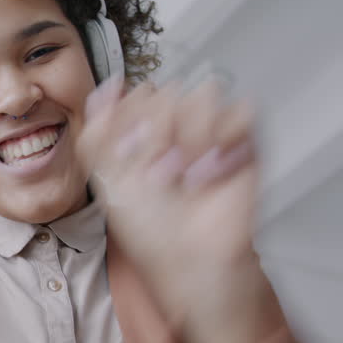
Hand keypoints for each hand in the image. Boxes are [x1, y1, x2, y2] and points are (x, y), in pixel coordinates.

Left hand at [76, 75, 282, 342]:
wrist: (189, 258)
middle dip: (156, 137)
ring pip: (201, 95)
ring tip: (184, 174)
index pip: (136, 92)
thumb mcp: (106, 178)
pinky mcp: (245, 140)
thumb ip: (97, 130)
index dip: (130, 126)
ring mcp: (213, 128)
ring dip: (187, 139)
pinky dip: (221, 142)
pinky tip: (209, 172)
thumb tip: (110, 83)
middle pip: (167, 91)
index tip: (129, 160)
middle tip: (159, 174)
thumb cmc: (150, 226)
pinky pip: (239, 110)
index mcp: (143, 126)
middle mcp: (178, 122)